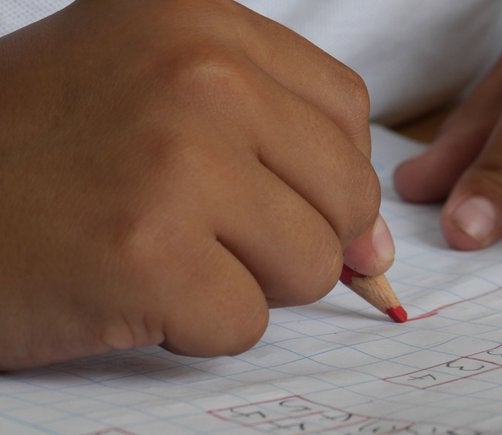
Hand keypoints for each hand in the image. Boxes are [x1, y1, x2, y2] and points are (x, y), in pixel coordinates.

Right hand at [0, 0, 389, 369]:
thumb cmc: (39, 152)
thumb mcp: (158, 96)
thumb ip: (279, 148)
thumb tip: (378, 246)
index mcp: (202, 20)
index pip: (346, 112)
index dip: (327, 174)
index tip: (285, 201)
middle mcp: (198, 74)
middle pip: (347, 193)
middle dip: (294, 236)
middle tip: (205, 232)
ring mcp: (176, 162)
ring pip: (311, 264)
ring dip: (246, 282)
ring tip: (161, 252)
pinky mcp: (148, 254)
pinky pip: (247, 323)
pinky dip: (195, 327)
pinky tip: (128, 287)